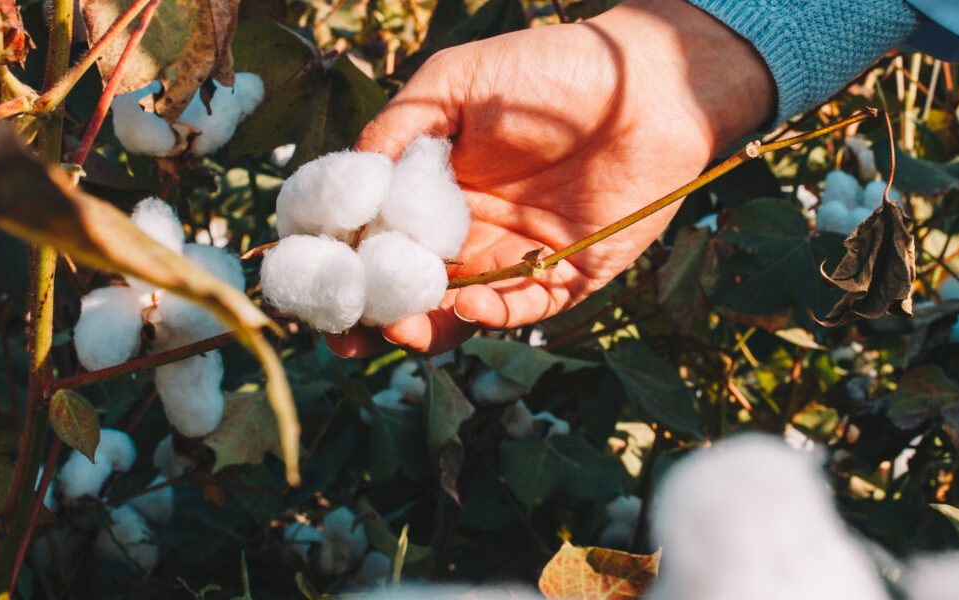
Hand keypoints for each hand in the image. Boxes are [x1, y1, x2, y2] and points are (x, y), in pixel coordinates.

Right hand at [326, 0, 773, 356]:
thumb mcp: (457, 84)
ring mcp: (518, 257)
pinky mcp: (569, 275)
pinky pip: (523, 311)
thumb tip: (350, 178)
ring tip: (404, 327)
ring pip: (458, 311)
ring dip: (427, 327)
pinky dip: (492, 315)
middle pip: (409, 287)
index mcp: (436, 187)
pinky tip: (467, 304)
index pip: (377, 237)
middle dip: (375, 315)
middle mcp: (470, 229)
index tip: (311, 280)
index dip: (342, 263)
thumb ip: (401, 127)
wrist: (646, 84)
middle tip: (349, 331)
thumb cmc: (551, 71)